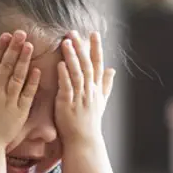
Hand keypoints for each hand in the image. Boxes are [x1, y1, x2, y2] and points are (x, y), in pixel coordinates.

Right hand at [0, 30, 40, 147]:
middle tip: (22, 33)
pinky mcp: (19, 111)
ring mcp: (8, 101)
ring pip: (18, 76)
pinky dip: (32, 81)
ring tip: (30, 46)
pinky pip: (27, 93)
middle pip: (5, 65)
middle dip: (14, 48)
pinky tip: (37, 70)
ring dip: (24, 60)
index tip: (6, 36)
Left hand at [55, 31, 114, 149]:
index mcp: (96, 88)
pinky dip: (64, 76)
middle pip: (87, 65)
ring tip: (66, 42)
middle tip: (74, 32)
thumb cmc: (90, 122)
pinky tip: (60, 64)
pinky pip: (67, 88)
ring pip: (77, 73)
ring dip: (72, 57)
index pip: (98, 64)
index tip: (94, 33)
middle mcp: (90, 91)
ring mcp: (80, 97)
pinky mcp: (68, 105)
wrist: (84, 141)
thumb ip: (106, 84)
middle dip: (81, 48)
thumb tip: (113, 69)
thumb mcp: (101, 102)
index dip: (96, 48)